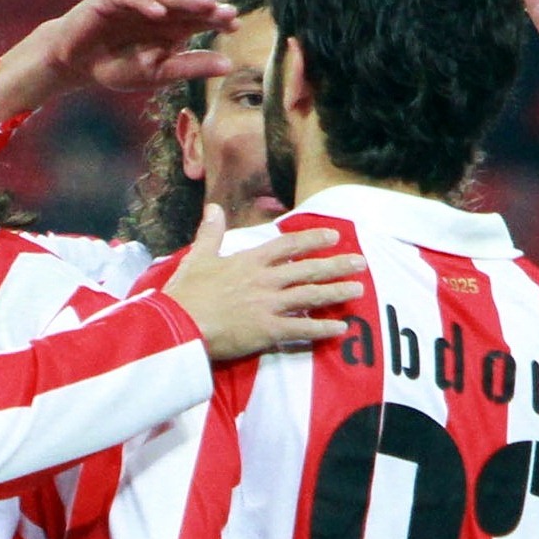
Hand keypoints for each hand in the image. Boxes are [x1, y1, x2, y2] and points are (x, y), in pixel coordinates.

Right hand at [0, 0, 240, 121]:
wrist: (75, 65)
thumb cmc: (116, 67)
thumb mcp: (157, 72)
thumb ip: (189, 67)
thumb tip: (229, 65)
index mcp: (171, 26)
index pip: (200, 18)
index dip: (217, 20)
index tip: (236, 25)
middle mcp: (157, 8)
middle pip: (186, 3)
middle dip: (205, 6)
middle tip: (226, 12)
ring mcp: (135, 0)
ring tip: (203, 5)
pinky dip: (144, 2)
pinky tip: (159, 12)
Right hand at [162, 205, 365, 360]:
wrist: (178, 323)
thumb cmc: (185, 292)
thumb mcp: (198, 257)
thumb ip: (210, 233)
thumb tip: (214, 208)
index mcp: (249, 261)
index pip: (287, 245)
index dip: (312, 239)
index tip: (333, 236)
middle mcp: (264, 280)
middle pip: (307, 270)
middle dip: (336, 265)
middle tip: (360, 263)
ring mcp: (269, 305)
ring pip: (310, 296)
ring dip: (335, 292)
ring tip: (357, 290)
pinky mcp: (268, 330)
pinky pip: (302, 328)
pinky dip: (322, 328)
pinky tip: (340, 328)